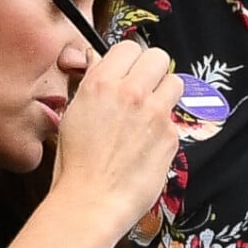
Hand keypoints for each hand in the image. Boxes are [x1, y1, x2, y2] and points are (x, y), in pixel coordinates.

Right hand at [53, 40, 181, 232]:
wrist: (91, 200)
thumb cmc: (75, 162)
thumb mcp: (73, 112)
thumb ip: (91, 81)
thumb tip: (97, 59)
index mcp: (100, 82)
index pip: (130, 47)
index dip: (129, 59)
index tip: (127, 70)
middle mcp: (129, 91)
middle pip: (158, 57)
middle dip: (151, 70)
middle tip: (142, 87)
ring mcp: (154, 113)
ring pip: (175, 82)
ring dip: (164, 93)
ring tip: (149, 112)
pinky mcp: (170, 136)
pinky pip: (174, 119)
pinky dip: (164, 127)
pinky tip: (146, 143)